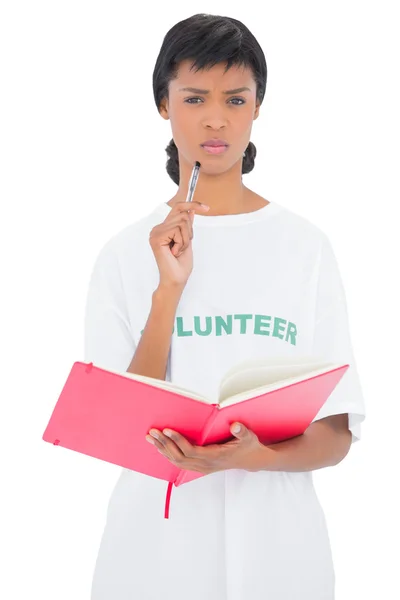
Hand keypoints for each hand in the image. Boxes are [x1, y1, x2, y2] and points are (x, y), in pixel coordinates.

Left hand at [145, 422, 266, 474]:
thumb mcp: (249, 438)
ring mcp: (201, 467)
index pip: (191, 451)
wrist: (251, 460)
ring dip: (163, 449)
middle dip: (164, 444)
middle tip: (152, 432)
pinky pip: (180, 463)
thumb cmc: (249, 446)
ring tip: (151, 438)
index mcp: (215, 457)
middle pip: (179, 457)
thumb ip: (242, 432)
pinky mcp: (199, 466)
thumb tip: (236, 426)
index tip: (167, 430)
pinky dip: (168, 454)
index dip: (178, 441)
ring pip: (177, 462)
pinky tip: (160, 446)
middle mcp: (205, 464)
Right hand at [149, 200, 209, 287]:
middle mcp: (157, 229)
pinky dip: (181, 243)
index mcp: (163, 228)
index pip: (178, 208)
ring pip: (182, 222)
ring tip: (178, 251)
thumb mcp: (187, 241)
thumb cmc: (180, 265)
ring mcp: (156, 232)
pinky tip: (174, 252)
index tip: (206, 207)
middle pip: (182, 214)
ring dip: (186, 239)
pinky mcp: (157, 237)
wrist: (175, 280)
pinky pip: (178, 230)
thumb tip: (190, 210)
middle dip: (189, 232)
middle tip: (182, 247)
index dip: (192, 204)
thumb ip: (186, 226)